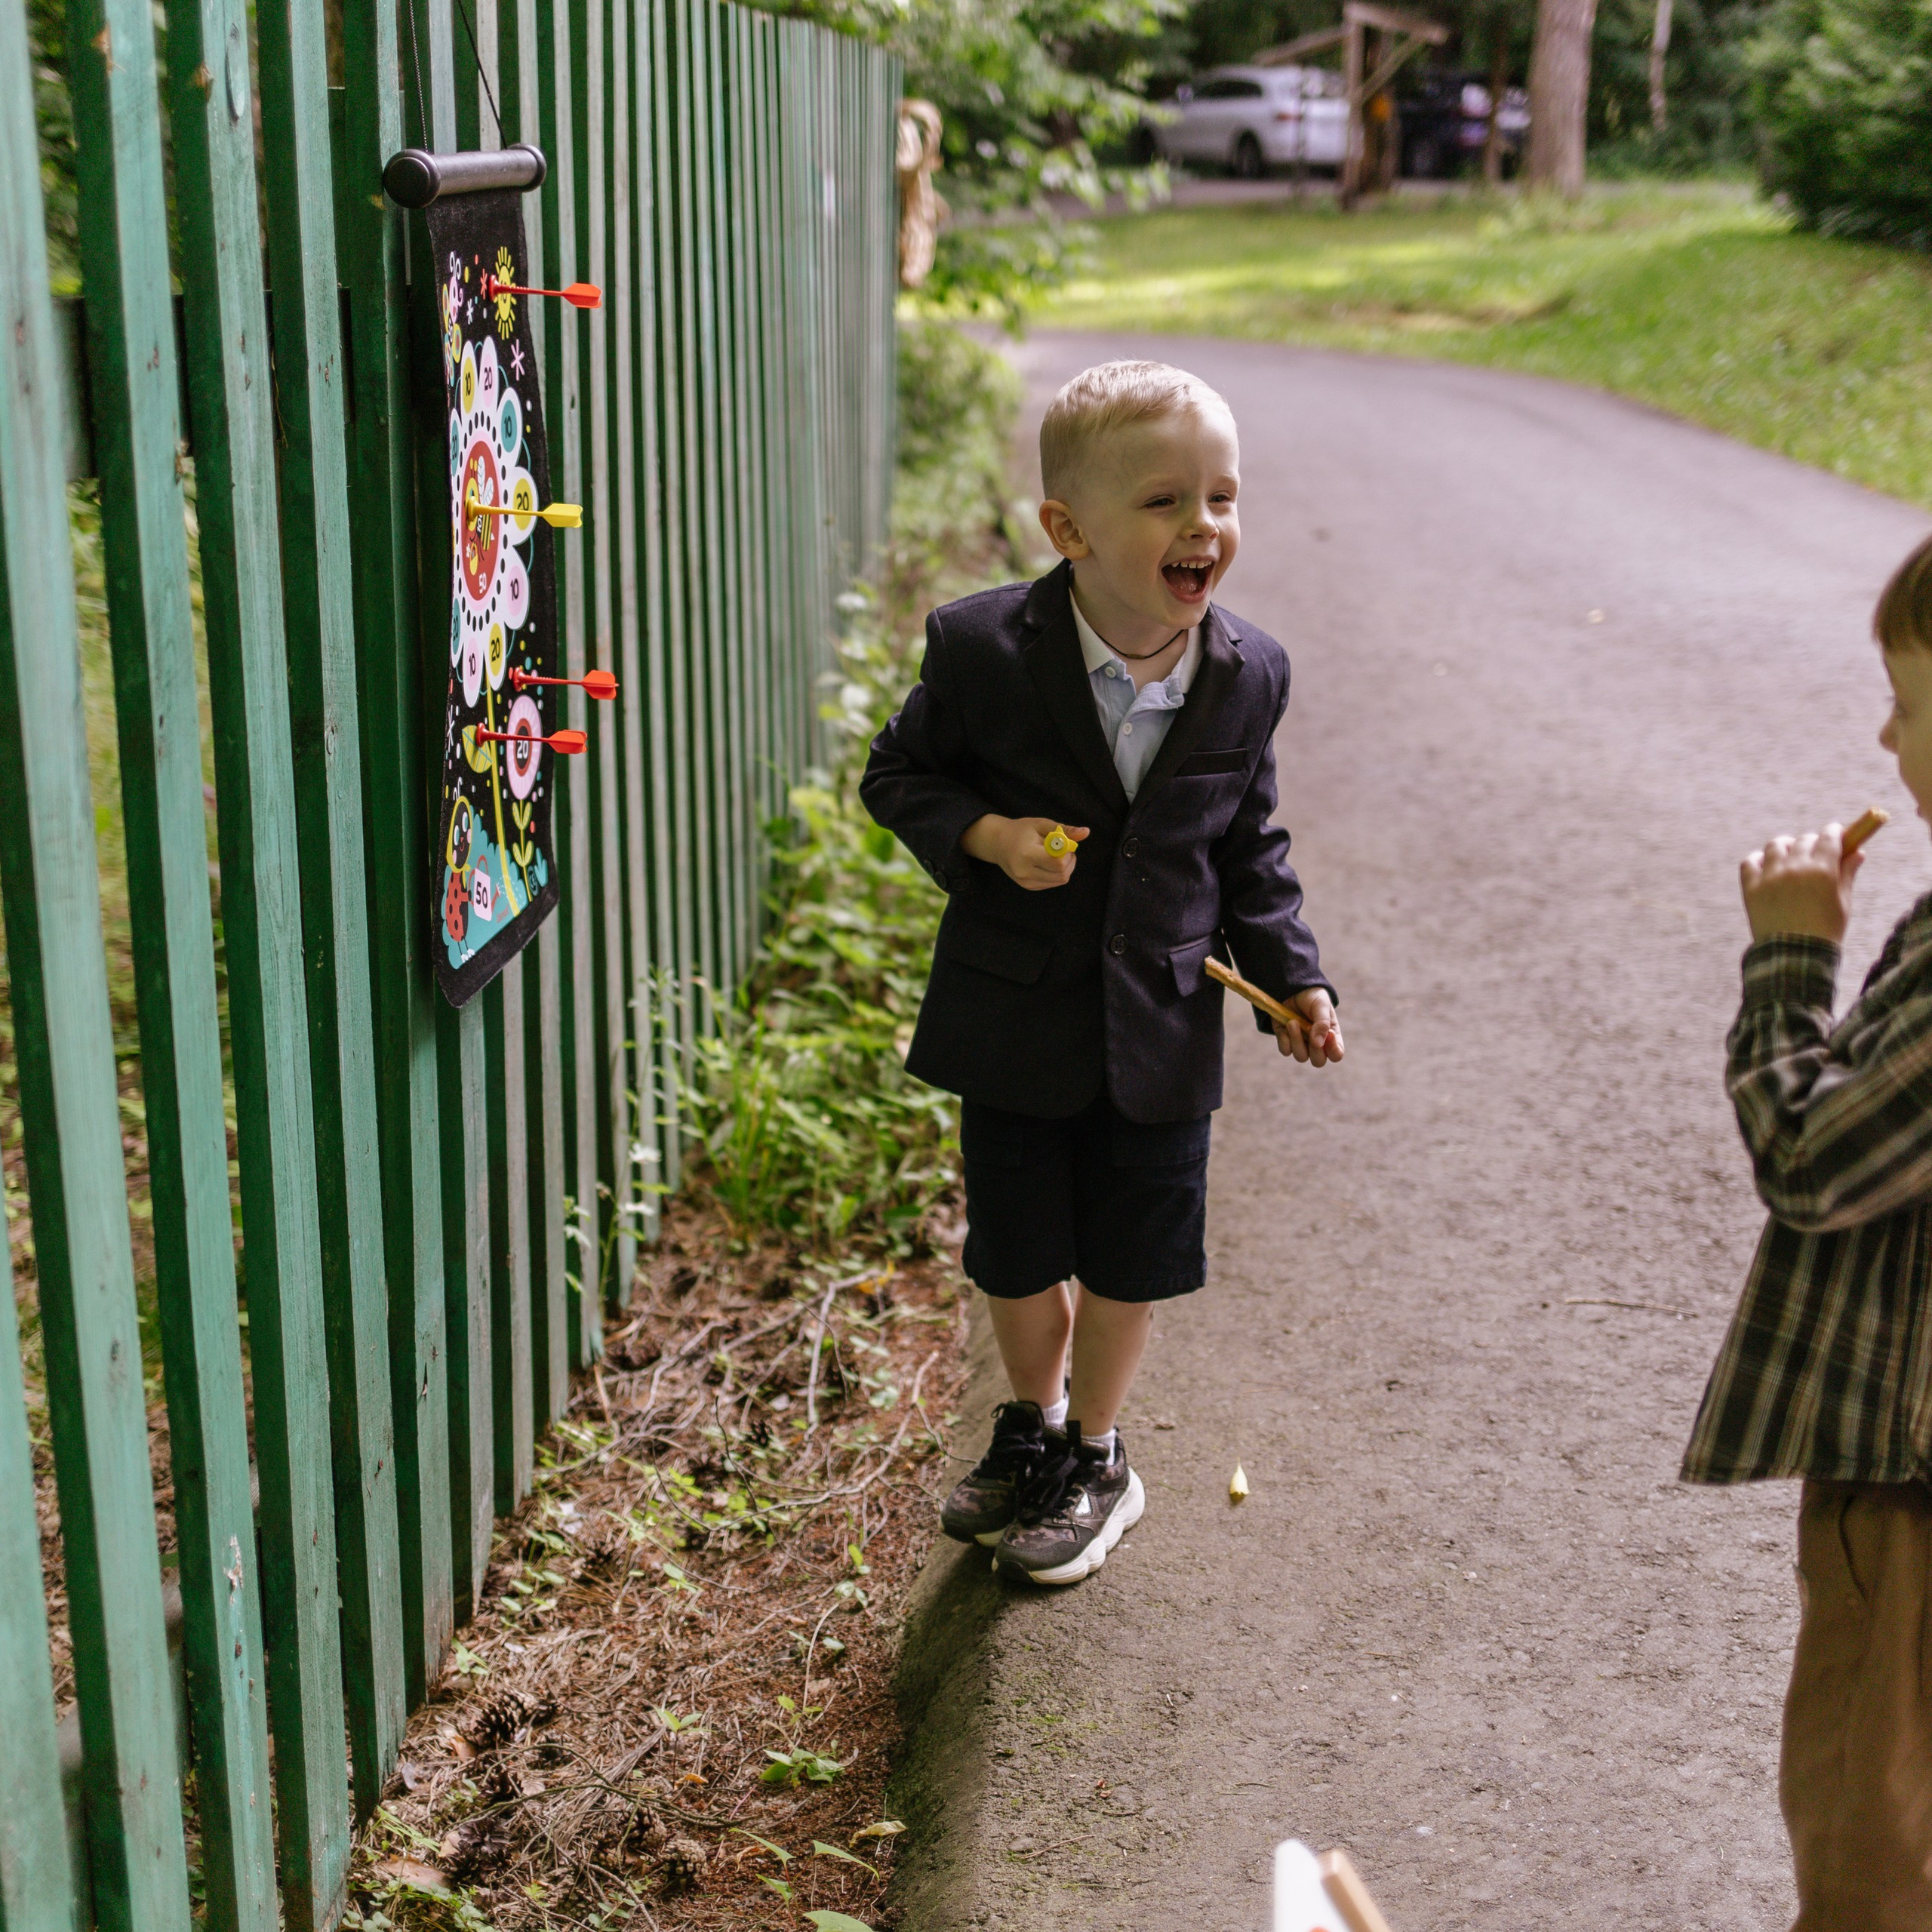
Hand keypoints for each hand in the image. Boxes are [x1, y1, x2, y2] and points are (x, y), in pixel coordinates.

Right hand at [960, 814, 1089, 890]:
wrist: (998, 843)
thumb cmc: (1021, 831)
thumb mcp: (1042, 824)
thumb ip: (1064, 830)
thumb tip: (1086, 832)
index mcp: (1027, 854)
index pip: (1058, 862)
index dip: (1067, 852)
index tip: (1062, 842)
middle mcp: (1025, 872)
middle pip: (1062, 874)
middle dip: (1069, 860)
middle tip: (1063, 847)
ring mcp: (1026, 882)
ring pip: (1060, 880)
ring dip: (1066, 867)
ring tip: (1057, 854)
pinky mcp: (1029, 887)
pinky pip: (1053, 883)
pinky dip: (1058, 873)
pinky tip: (1050, 862)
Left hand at [1272, 987, 1342, 1066]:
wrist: (1291, 989)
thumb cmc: (1312, 997)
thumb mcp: (1321, 1005)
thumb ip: (1323, 1023)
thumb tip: (1318, 1043)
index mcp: (1331, 1036)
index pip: (1336, 1054)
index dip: (1334, 1050)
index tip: (1330, 1034)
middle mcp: (1317, 1044)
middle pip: (1318, 1061)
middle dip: (1314, 1049)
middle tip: (1309, 1029)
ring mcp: (1301, 1043)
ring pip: (1301, 1057)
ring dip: (1296, 1040)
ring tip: (1293, 1022)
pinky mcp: (1286, 1040)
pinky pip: (1285, 1050)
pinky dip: (1285, 1039)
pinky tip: (1285, 1025)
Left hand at [1740, 824, 1861, 943]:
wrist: (1795, 957)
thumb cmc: (1826, 931)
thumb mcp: (1843, 902)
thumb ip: (1847, 874)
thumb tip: (1858, 852)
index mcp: (1822, 870)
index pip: (1828, 837)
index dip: (1834, 832)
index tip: (1836, 833)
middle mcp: (1794, 868)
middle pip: (1803, 840)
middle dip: (1812, 842)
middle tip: (1815, 851)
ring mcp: (1770, 877)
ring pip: (1776, 846)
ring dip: (1785, 847)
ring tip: (1790, 857)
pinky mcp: (1751, 888)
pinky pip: (1750, 862)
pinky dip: (1758, 860)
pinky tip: (1766, 866)